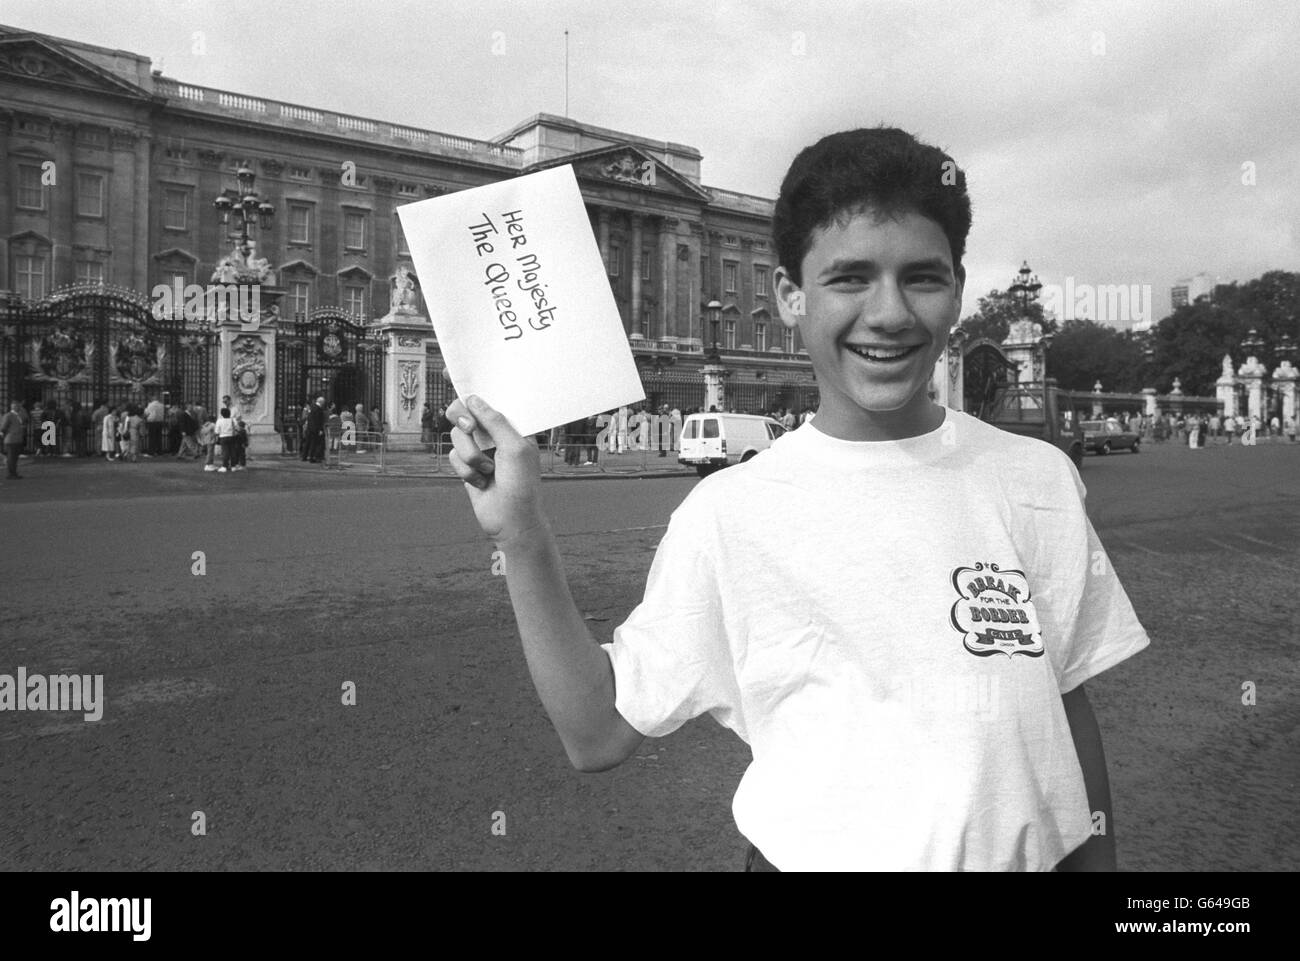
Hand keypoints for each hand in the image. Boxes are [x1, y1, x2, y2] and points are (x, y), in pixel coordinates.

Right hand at [446, 395, 544, 542]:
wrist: (512, 522)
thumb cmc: (522, 485)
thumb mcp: (515, 448)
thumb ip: (495, 421)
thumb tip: (474, 399)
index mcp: (512, 425)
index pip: (491, 399)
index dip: (472, 388)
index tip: (449, 374)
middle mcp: (494, 434)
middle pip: (464, 412)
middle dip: (464, 421)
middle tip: (470, 429)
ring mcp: (480, 449)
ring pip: (457, 436)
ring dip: (470, 455)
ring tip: (487, 470)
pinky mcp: (467, 466)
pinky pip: (453, 455)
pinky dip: (466, 470)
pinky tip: (482, 482)